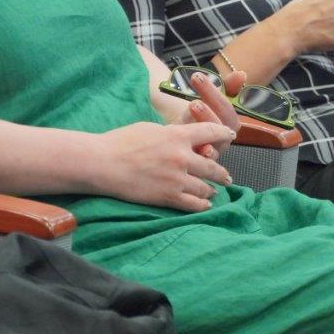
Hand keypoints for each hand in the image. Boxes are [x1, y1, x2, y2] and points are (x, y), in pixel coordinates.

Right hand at [96, 120, 233, 211]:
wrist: (103, 163)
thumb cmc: (121, 141)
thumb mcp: (150, 129)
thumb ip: (170, 134)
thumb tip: (182, 138)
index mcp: (178, 135)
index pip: (211, 132)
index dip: (223, 133)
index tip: (230, 135)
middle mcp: (182, 157)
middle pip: (213, 166)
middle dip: (222, 173)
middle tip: (227, 176)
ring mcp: (177, 179)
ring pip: (206, 187)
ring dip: (212, 190)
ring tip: (214, 191)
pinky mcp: (168, 197)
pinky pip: (194, 204)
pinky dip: (202, 205)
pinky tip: (205, 205)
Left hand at [176, 70, 242, 161]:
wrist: (185, 130)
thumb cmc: (201, 112)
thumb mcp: (210, 97)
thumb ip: (228, 86)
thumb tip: (241, 74)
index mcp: (229, 122)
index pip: (226, 108)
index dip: (212, 92)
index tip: (197, 77)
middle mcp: (224, 138)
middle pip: (220, 128)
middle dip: (207, 114)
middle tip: (194, 102)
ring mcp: (212, 152)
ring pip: (212, 145)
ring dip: (202, 130)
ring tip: (190, 113)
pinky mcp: (198, 162)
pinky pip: (200, 162)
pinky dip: (197, 154)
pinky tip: (190, 143)